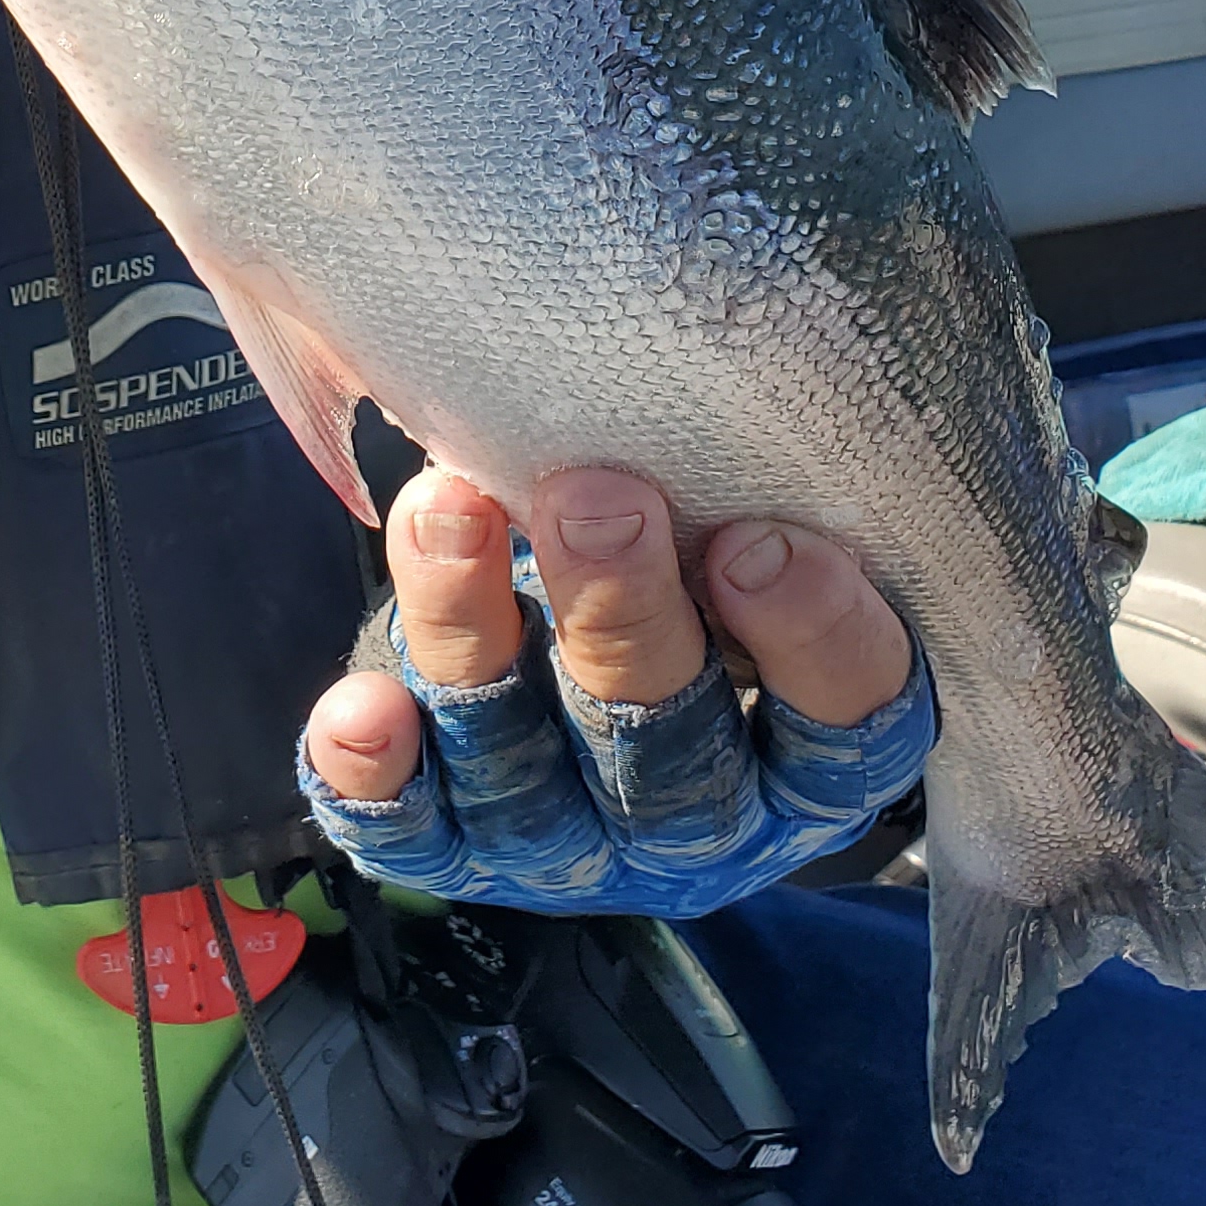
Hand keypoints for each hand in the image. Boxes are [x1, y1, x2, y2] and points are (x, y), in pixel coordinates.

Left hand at [295, 465, 931, 918]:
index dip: (813, 637)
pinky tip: (359, 710)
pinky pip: (409, 824)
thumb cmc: (692, 564)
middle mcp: (696, 815)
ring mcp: (569, 840)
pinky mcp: (456, 843)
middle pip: (670, 747)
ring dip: (477, 632)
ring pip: (523, 768)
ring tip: (449, 508)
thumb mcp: (741, 526)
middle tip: (597, 496)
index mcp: (804, 754)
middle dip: (625, 615)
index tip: (763, 539)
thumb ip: (735, 488)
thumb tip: (697, 362)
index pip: (845, 716)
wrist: (571, 673)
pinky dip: (380, 766)